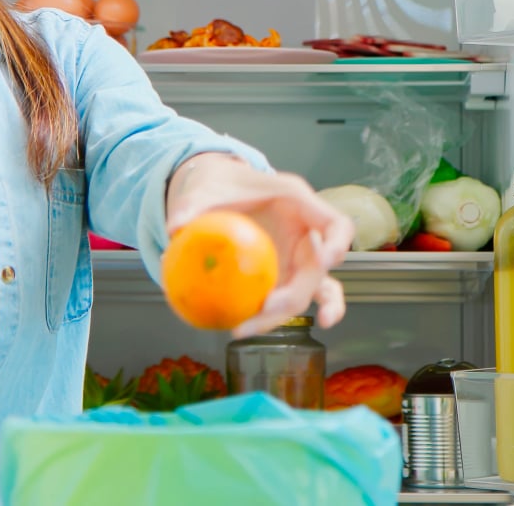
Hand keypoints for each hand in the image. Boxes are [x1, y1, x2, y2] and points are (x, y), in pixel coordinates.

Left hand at [165, 154, 354, 338]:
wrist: (214, 191)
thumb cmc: (219, 184)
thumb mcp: (205, 188)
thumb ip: (192, 204)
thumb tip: (175, 226)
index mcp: (299, 204)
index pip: (337, 224)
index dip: (338, 243)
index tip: (326, 260)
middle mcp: (306, 233)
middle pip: (318, 269)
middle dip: (298, 292)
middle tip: (267, 306)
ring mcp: (297, 258)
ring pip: (309, 292)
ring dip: (287, 313)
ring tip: (256, 326)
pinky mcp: (284, 276)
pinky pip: (291, 299)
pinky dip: (282, 316)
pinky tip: (256, 328)